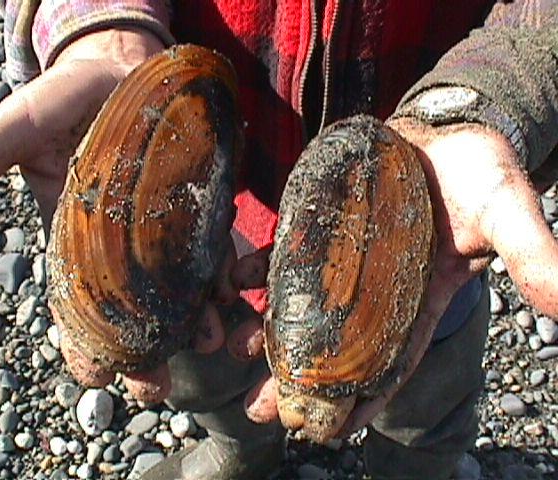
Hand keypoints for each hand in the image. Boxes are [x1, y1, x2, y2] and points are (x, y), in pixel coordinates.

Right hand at [0, 28, 228, 401]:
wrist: (118, 71)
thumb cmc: (64, 101)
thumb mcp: (21, 127)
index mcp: (73, 243)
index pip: (75, 307)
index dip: (81, 344)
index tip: (93, 376)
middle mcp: (122, 250)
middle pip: (134, 313)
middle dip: (146, 353)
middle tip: (155, 389)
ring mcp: (164, 235)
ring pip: (182, 291)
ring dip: (198, 321)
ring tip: (214, 341)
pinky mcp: (198, 212)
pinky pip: (215, 250)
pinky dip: (227, 275)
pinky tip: (237, 293)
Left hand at [242, 119, 557, 432]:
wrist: (447, 128)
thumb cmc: (480, 171)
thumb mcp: (508, 211)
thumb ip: (532, 254)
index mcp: (418, 299)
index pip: (389, 362)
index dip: (363, 400)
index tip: (331, 432)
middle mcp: (375, 287)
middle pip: (333, 344)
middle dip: (300, 380)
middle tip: (263, 410)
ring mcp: (344, 257)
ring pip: (301, 305)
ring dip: (268, 332)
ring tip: (236, 354)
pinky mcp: (321, 223)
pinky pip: (286, 254)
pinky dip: (261, 271)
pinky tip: (236, 284)